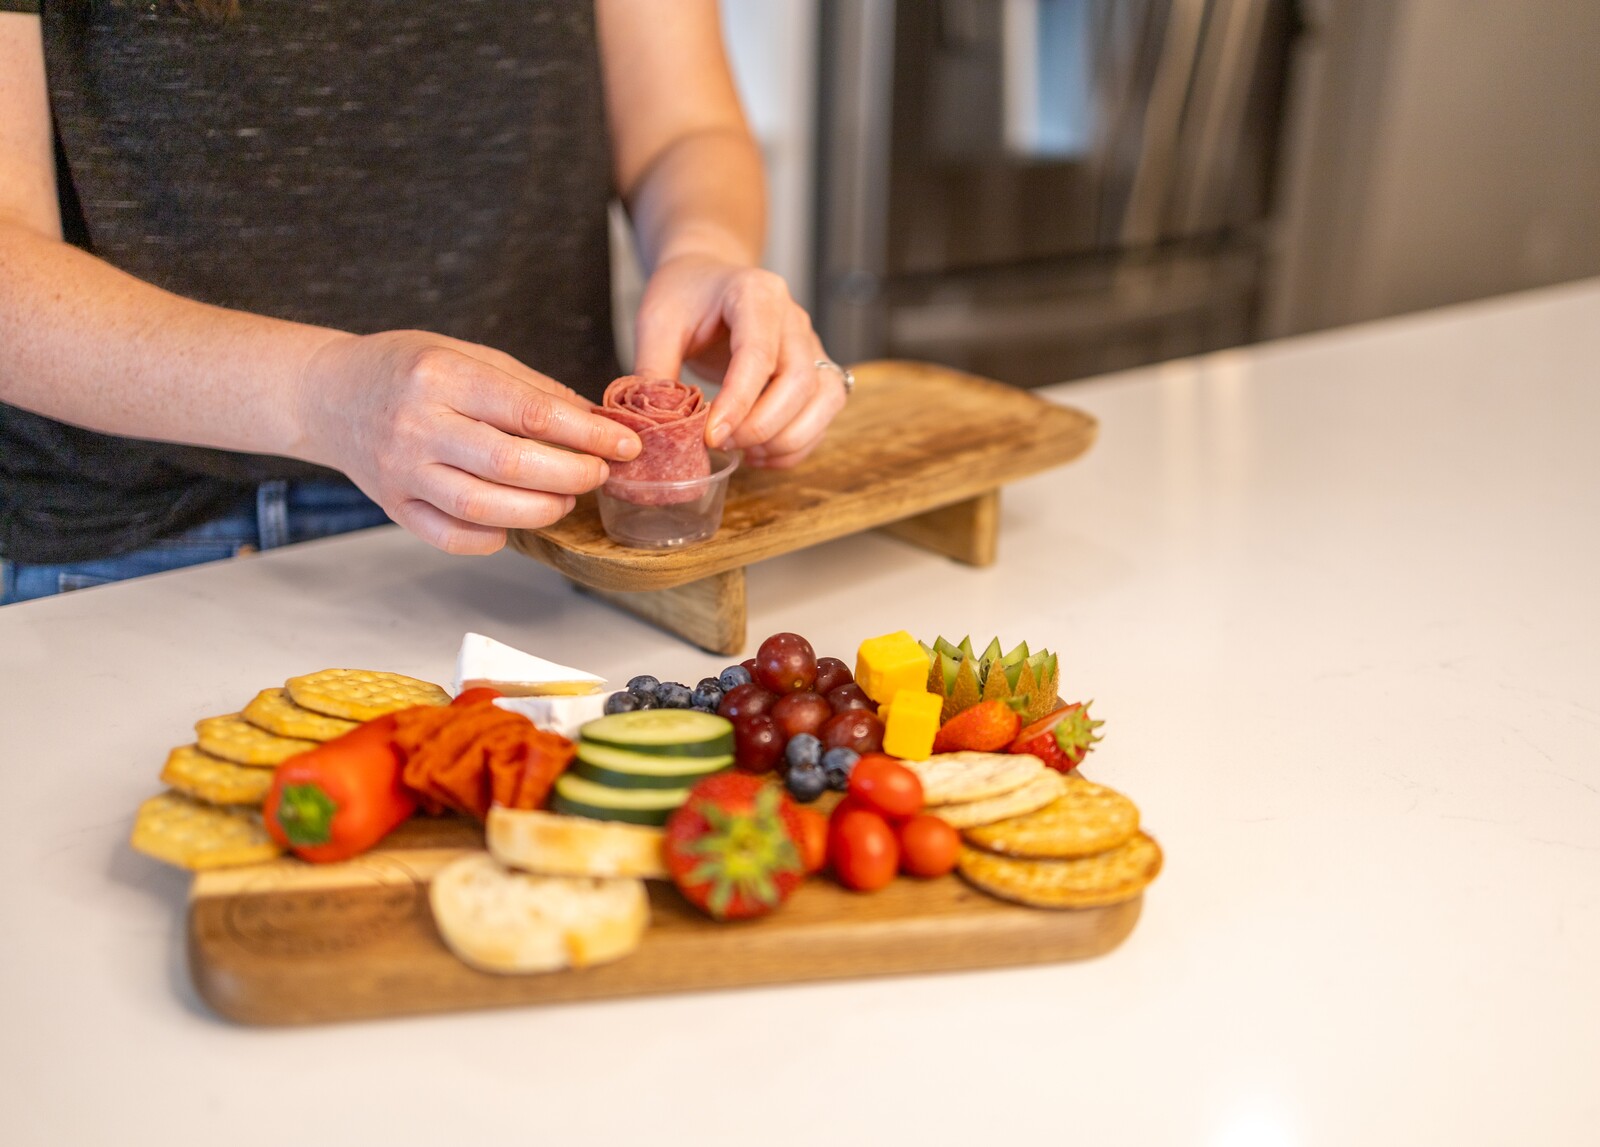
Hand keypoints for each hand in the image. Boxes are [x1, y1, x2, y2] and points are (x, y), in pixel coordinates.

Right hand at [294, 331, 640, 554]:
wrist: (327, 393)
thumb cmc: (406, 368)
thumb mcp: (468, 354)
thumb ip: (530, 387)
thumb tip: (593, 420)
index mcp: (442, 377)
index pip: (530, 412)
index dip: (587, 434)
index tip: (624, 445)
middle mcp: (418, 426)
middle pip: (512, 466)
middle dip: (572, 475)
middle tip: (599, 474)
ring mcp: (402, 471)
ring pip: (484, 507)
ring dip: (540, 510)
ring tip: (566, 498)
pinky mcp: (392, 506)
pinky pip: (451, 537)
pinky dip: (492, 537)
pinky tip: (514, 522)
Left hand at [631, 254, 847, 467]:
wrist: (708, 279)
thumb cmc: (685, 295)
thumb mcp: (657, 322)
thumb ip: (654, 370)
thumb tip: (656, 426)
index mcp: (757, 294)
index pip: (758, 354)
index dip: (738, 402)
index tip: (711, 436)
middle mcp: (794, 319)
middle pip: (799, 382)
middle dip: (762, 426)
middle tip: (721, 444)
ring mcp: (811, 345)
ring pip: (823, 399)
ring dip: (786, 439)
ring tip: (743, 452)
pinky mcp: (815, 370)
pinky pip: (823, 413)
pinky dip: (797, 444)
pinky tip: (760, 452)